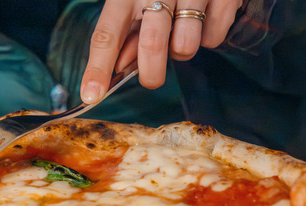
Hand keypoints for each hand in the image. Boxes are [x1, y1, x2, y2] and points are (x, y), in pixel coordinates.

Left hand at [80, 0, 242, 103]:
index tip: (91, 95)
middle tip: (151, 77)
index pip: (107, 34)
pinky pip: (213, 38)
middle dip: (150, 73)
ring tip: (181, 31)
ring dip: (181, 50)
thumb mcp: (136, 3)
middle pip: (151, 45)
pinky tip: (203, 20)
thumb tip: (119, 70)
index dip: (98, 68)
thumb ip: (127, 34)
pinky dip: (207, 37)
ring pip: (184, 47)